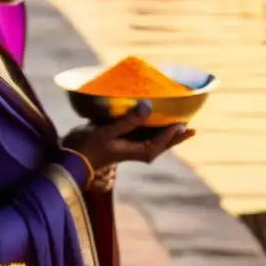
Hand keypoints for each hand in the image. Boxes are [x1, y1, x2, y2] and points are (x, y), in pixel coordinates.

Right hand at [63, 101, 194, 168]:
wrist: (72, 159)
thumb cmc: (88, 147)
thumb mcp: (107, 132)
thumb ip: (128, 121)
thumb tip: (147, 107)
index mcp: (138, 151)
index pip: (162, 140)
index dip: (174, 131)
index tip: (185, 121)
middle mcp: (138, 151)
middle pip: (163, 143)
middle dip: (177, 136)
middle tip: (193, 129)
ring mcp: (131, 148)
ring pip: (155, 141)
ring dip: (167, 134)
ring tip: (179, 126)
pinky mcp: (123, 144)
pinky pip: (145, 137)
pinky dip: (153, 131)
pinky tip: (153, 123)